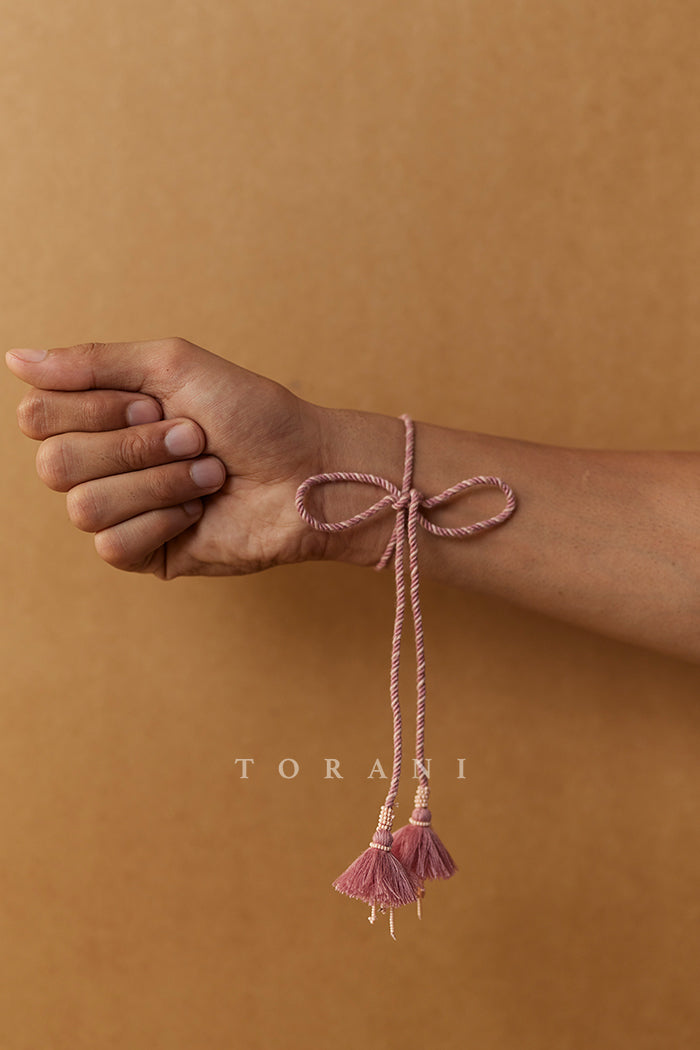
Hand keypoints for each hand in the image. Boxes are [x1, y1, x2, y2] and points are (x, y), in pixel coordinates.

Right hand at [6, 337, 330, 578]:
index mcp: (103, 415)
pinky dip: (164, 520)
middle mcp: (103, 463)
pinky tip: (200, 511)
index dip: (94, 409)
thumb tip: (15, 359)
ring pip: (83, 507)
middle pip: (54, 463)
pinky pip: (114, 546)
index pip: (38, 415)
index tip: (151, 402)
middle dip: (133, 447)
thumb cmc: (253, 414)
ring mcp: (122, 512)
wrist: (307, 469)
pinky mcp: (144, 555)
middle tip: (192, 436)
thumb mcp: (173, 365)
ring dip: (159, 482)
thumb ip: (94, 362)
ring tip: (209, 473)